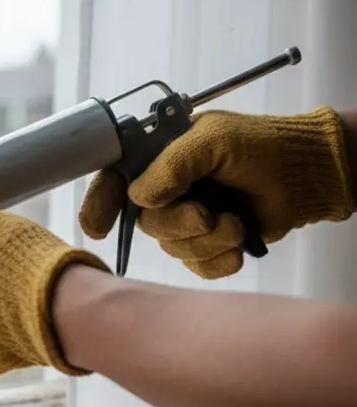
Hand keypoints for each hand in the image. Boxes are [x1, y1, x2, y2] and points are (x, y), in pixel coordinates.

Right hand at [79, 106, 352, 278]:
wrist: (308, 177)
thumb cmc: (263, 146)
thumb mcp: (213, 140)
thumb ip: (171, 165)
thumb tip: (138, 197)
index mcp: (159, 159)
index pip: (114, 181)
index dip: (99, 204)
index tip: (98, 228)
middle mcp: (169, 190)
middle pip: (145, 222)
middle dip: (178, 224)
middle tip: (208, 215)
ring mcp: (188, 218)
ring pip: (172, 246)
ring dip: (207, 241)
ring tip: (236, 224)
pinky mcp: (210, 244)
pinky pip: (196, 266)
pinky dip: (218, 261)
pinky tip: (239, 246)